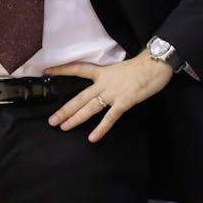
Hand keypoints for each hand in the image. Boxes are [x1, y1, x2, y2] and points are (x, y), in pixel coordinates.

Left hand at [45, 51, 173, 142]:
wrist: (155, 65)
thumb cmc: (142, 66)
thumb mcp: (121, 68)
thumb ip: (111, 78)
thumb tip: (106, 85)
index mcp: (103, 72)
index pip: (79, 69)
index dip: (62, 70)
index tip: (47, 71)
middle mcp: (104, 83)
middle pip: (80, 97)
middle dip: (65, 109)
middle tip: (52, 120)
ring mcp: (113, 93)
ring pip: (90, 108)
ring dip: (76, 118)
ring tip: (64, 127)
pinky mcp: (124, 102)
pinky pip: (109, 118)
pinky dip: (101, 128)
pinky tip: (92, 137)